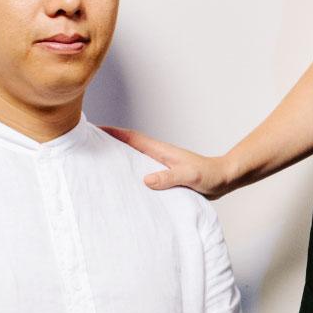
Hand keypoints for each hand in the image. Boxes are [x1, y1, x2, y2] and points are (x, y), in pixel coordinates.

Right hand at [101, 127, 232, 198]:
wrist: (224, 179)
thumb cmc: (210, 175)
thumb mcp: (191, 177)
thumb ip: (170, 177)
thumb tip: (146, 179)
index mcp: (161, 151)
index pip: (133, 138)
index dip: (114, 133)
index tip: (94, 128)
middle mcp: (158, 155)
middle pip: (128, 146)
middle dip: (109, 143)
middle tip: (88, 146)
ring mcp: (161, 164)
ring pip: (134, 158)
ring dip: (118, 159)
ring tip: (98, 166)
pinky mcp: (164, 175)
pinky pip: (142, 172)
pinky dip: (130, 173)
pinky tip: (124, 184)